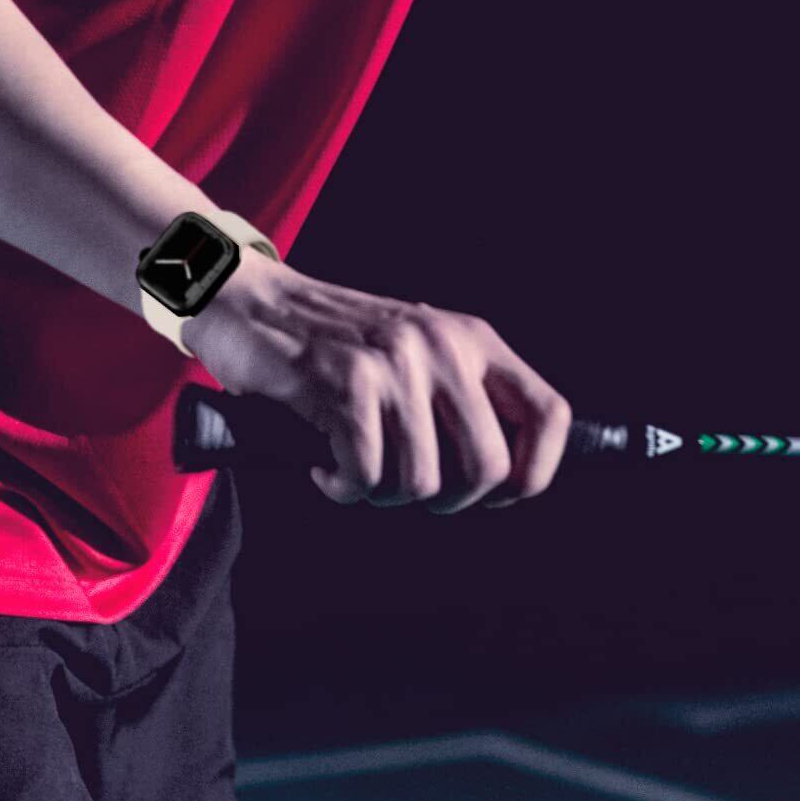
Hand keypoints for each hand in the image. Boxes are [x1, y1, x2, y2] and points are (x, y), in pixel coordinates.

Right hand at [180, 255, 571, 511]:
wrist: (249, 299)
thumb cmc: (330, 340)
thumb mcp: (413, 349)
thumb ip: (456, 396)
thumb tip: (498, 479)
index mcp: (471, 339)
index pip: (550, 414)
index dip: (534, 473)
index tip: (497, 497)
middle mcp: (442, 346)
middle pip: (488, 468)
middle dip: (446, 501)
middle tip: (405, 489)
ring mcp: (395, 363)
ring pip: (422, 482)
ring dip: (383, 496)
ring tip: (356, 472)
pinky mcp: (346, 382)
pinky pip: (367, 474)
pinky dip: (344, 488)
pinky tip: (326, 468)